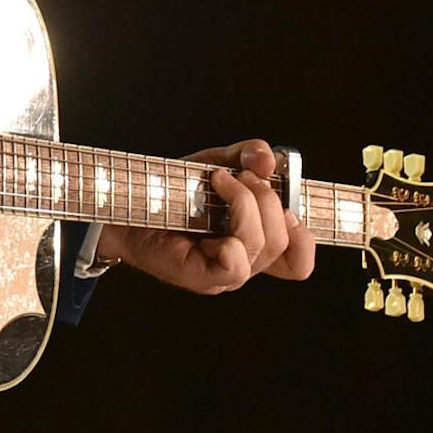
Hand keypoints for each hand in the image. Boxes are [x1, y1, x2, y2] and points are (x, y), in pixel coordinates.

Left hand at [96, 139, 317, 292]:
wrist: (128, 199)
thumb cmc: (173, 188)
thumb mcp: (218, 162)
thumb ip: (249, 156)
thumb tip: (268, 160)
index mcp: (255, 242)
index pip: (298, 260)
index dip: (304, 236)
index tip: (286, 203)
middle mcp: (244, 261)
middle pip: (283, 241)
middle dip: (267, 198)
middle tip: (239, 175)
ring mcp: (223, 273)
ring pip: (260, 246)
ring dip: (246, 204)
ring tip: (219, 181)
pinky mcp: (200, 276)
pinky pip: (235, 267)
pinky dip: (231, 238)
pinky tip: (211, 212)